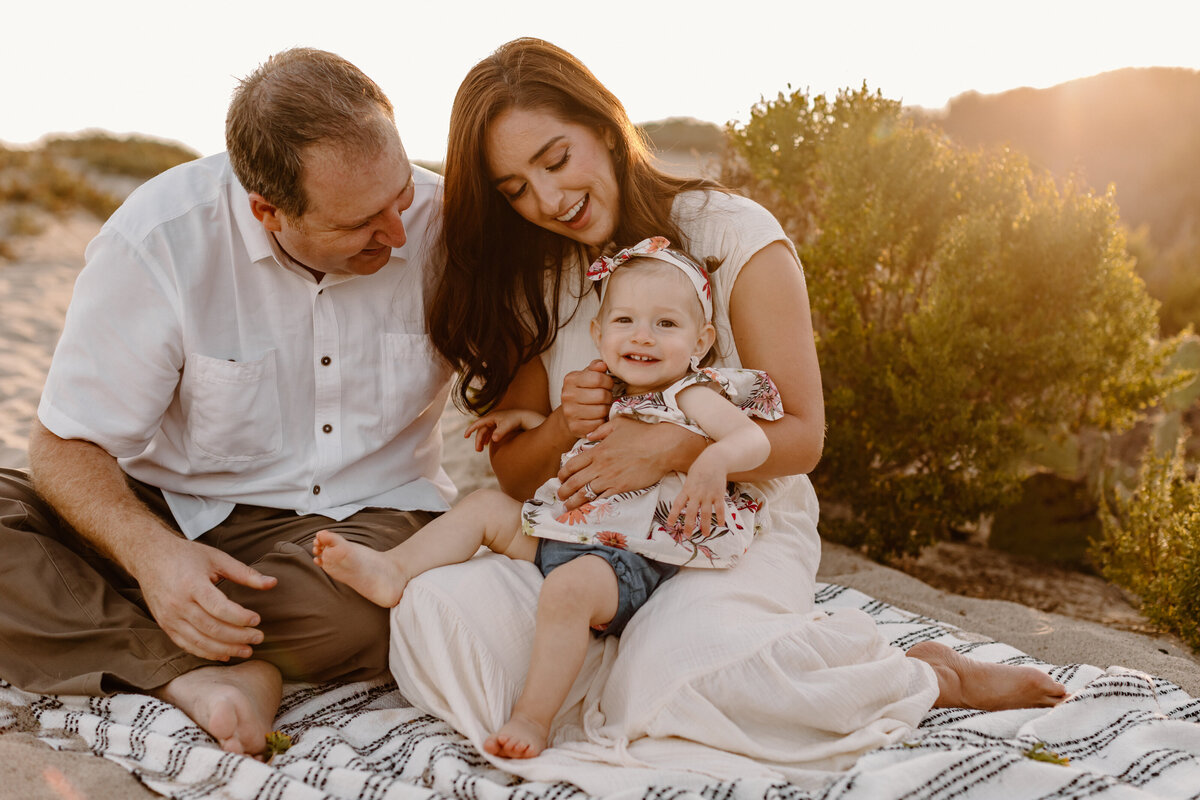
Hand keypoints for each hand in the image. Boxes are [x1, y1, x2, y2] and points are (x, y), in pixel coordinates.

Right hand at [133, 535, 276, 661]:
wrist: (149, 557)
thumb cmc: (187, 555)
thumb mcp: (217, 558)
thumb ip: (244, 573)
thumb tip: (273, 582)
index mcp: (192, 584)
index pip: (219, 608)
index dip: (240, 617)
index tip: (258, 620)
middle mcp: (178, 604)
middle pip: (211, 628)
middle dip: (238, 637)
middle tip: (258, 638)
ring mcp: (169, 617)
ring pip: (200, 641)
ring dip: (225, 649)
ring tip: (247, 650)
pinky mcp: (165, 625)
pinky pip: (187, 645)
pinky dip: (207, 652)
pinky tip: (225, 654)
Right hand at [464, 409, 545, 451]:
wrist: (525, 418)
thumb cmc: (516, 421)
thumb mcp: (507, 426)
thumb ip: (500, 432)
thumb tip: (493, 439)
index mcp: (491, 417)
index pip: (478, 423)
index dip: (470, 429)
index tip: (465, 436)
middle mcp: (492, 418)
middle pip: (481, 430)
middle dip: (478, 440)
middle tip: (478, 450)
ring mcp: (496, 421)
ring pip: (485, 432)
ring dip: (482, 440)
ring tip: (481, 449)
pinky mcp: (499, 425)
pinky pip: (490, 432)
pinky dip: (487, 438)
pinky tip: (488, 444)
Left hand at [557, 416, 706, 508]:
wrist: (661, 447)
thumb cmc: (642, 434)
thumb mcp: (618, 424)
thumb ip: (600, 430)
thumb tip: (589, 435)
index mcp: (598, 451)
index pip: (572, 464)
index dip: (563, 473)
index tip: (560, 478)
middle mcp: (600, 466)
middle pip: (574, 481)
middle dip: (563, 490)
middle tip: (559, 495)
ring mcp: (610, 478)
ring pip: (585, 493)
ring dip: (573, 501)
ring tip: (567, 506)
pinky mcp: (621, 488)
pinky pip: (602, 499)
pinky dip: (592, 505)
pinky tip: (586, 509)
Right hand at [559, 360, 613, 438]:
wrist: (570, 413)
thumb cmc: (583, 392)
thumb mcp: (587, 376)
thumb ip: (596, 368)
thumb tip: (602, 365)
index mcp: (571, 379)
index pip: (598, 378)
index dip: (608, 382)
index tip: (608, 385)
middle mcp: (567, 395)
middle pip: (602, 395)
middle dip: (609, 396)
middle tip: (606, 398)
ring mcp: (570, 412)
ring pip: (602, 411)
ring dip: (606, 409)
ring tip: (603, 407)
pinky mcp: (575, 427)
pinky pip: (598, 424)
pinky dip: (602, 421)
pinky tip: (598, 417)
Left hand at [666, 452, 727, 537]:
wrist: (715, 460)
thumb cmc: (700, 468)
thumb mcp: (690, 477)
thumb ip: (687, 489)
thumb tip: (684, 501)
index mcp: (687, 489)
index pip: (678, 504)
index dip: (673, 515)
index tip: (670, 524)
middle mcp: (697, 494)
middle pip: (692, 512)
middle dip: (689, 525)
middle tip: (688, 535)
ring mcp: (708, 495)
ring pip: (706, 513)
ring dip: (706, 525)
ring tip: (705, 534)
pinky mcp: (719, 494)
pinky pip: (720, 508)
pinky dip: (720, 517)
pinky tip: (721, 525)